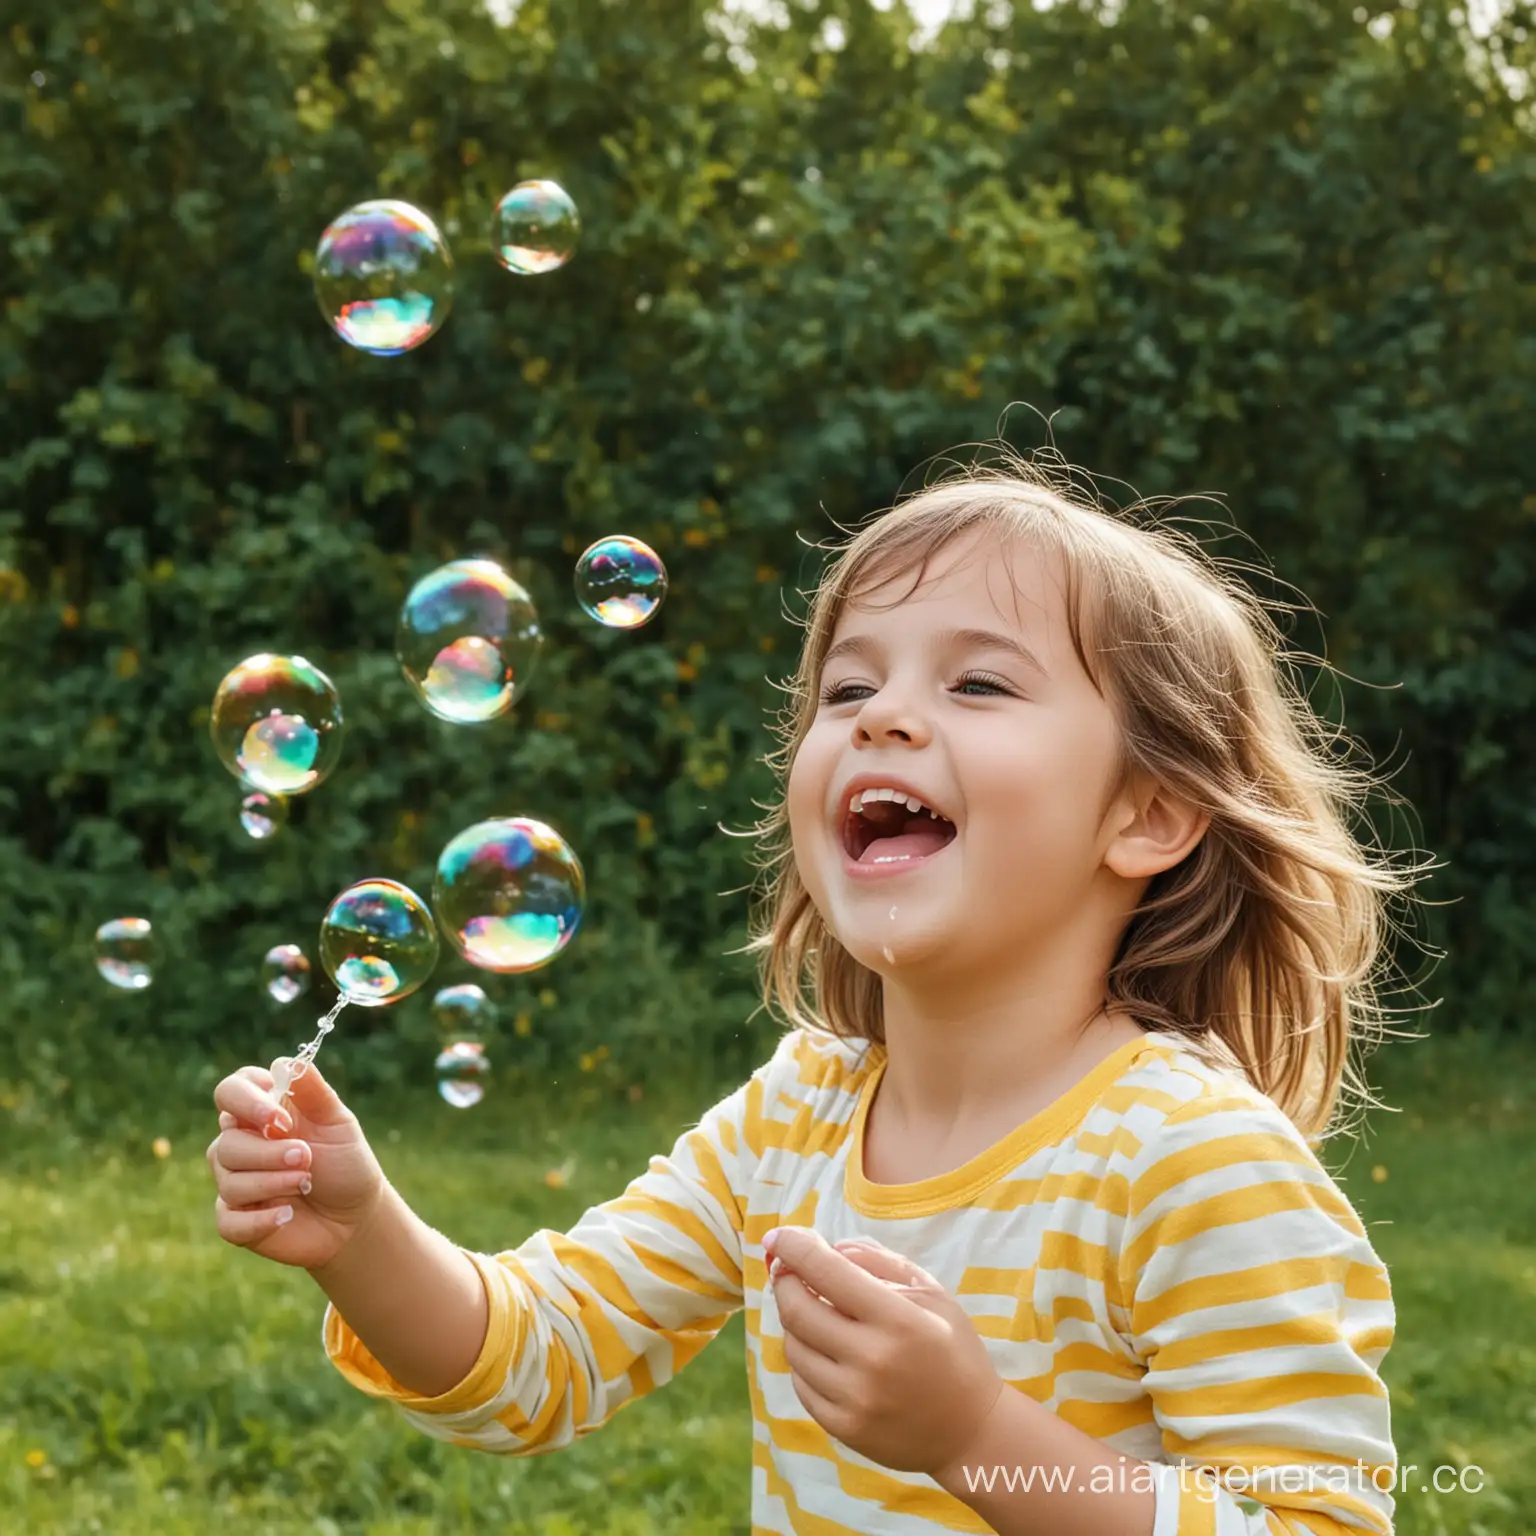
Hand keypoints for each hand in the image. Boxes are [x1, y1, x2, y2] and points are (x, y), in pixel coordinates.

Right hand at [207, 1059, 385, 1270]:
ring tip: (306, 1183)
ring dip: (271, 1183)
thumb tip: (290, 1062)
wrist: (356, 1217)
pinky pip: (227, 1221)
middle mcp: (242, 1143)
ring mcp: (235, 1182)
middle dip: (268, 1153)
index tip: (278, 1120)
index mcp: (263, 1112)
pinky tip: (287, 1214)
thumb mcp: (339, 1124)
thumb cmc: (346, 1163)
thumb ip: (315, 1093)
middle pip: (226, 1142)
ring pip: (228, 1180)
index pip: (231, 1091)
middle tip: (306, 1158)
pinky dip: (260, 1220)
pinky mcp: (236, 1220)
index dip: (246, 1102)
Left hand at [766, 1227, 1003, 1475]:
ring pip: (794, 1347)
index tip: (777, 1236)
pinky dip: (805, 1359)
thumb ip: (880, 1262)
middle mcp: (871, 1360)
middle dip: (785, 1281)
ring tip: (817, 1313)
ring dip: (795, 1322)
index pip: (825, 1271)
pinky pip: (801, 1383)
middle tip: (788, 1270)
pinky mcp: (843, 1428)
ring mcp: (854, 1399)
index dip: (793, 1247)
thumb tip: (830, 1248)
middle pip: (797, 1309)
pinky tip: (825, 1351)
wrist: (972, 1433)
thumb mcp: (931, 1293)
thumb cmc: (953, 1351)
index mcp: (897, 1319)